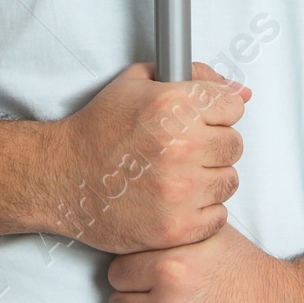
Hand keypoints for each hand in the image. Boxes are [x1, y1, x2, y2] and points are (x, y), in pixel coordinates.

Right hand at [42, 62, 248, 254]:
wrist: (62, 176)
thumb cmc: (100, 127)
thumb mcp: (138, 81)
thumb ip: (195, 75)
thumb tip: (240, 91)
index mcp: (173, 104)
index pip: (233, 106)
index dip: (217, 112)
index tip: (201, 119)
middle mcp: (181, 146)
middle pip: (234, 144)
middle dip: (213, 143)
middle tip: (186, 148)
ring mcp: (180, 190)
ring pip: (229, 180)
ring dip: (209, 177)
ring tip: (179, 174)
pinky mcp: (176, 227)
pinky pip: (218, 215)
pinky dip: (202, 209)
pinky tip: (177, 200)